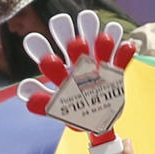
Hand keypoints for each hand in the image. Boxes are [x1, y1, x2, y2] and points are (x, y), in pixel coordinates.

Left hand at [17, 10, 135, 121]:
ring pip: (97, 46)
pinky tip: (128, 45)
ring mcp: (97, 64)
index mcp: (59, 70)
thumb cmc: (75, 113)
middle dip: (68, 35)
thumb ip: (43, 101)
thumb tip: (26, 97)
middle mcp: (76, 62)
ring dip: (99, 38)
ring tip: (103, 37)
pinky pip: (121, 58)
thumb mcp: (58, 109)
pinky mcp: (115, 71)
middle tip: (69, 31)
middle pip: (71, 44)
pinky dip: (124, 51)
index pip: (47, 57)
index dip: (41, 50)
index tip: (42, 51)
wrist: (99, 121)